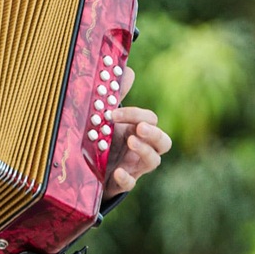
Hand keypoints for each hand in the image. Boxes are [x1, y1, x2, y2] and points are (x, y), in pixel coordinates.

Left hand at [103, 66, 170, 198]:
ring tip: (131, 142)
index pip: (149, 120)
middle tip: (139, 129)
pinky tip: (118, 172)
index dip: (136, 115)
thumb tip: (129, 70)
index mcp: (139, 131)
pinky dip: (126, 178)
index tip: (114, 112)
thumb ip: (120, 95)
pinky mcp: (122, 183)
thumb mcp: (111, 118)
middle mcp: (141, 149)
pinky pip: (130, 184)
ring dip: (144, 151)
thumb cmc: (107, 140)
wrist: (91, 171)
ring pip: (153, 162)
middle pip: (163, 142)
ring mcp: (134, 167)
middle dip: (154, 134)